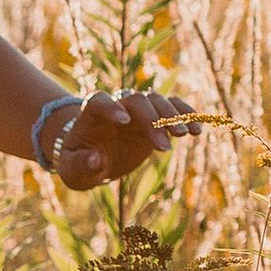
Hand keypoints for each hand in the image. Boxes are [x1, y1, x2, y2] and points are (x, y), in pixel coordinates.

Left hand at [46, 87, 195, 188]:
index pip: (100, 101)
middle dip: (150, 120)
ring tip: (185, 135)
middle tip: (164, 148)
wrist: (92, 160)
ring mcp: (137, 109)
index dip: (111, 107)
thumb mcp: (73, 169)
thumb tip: (97, 160)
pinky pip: (172, 108)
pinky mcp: (154, 117)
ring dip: (171, 115)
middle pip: (135, 100)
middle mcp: (116, 105)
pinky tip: (197, 130)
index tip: (124, 122)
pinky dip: (185, 115)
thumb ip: (82, 164)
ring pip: (156, 100)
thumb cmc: (78, 164)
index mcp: (91, 112)